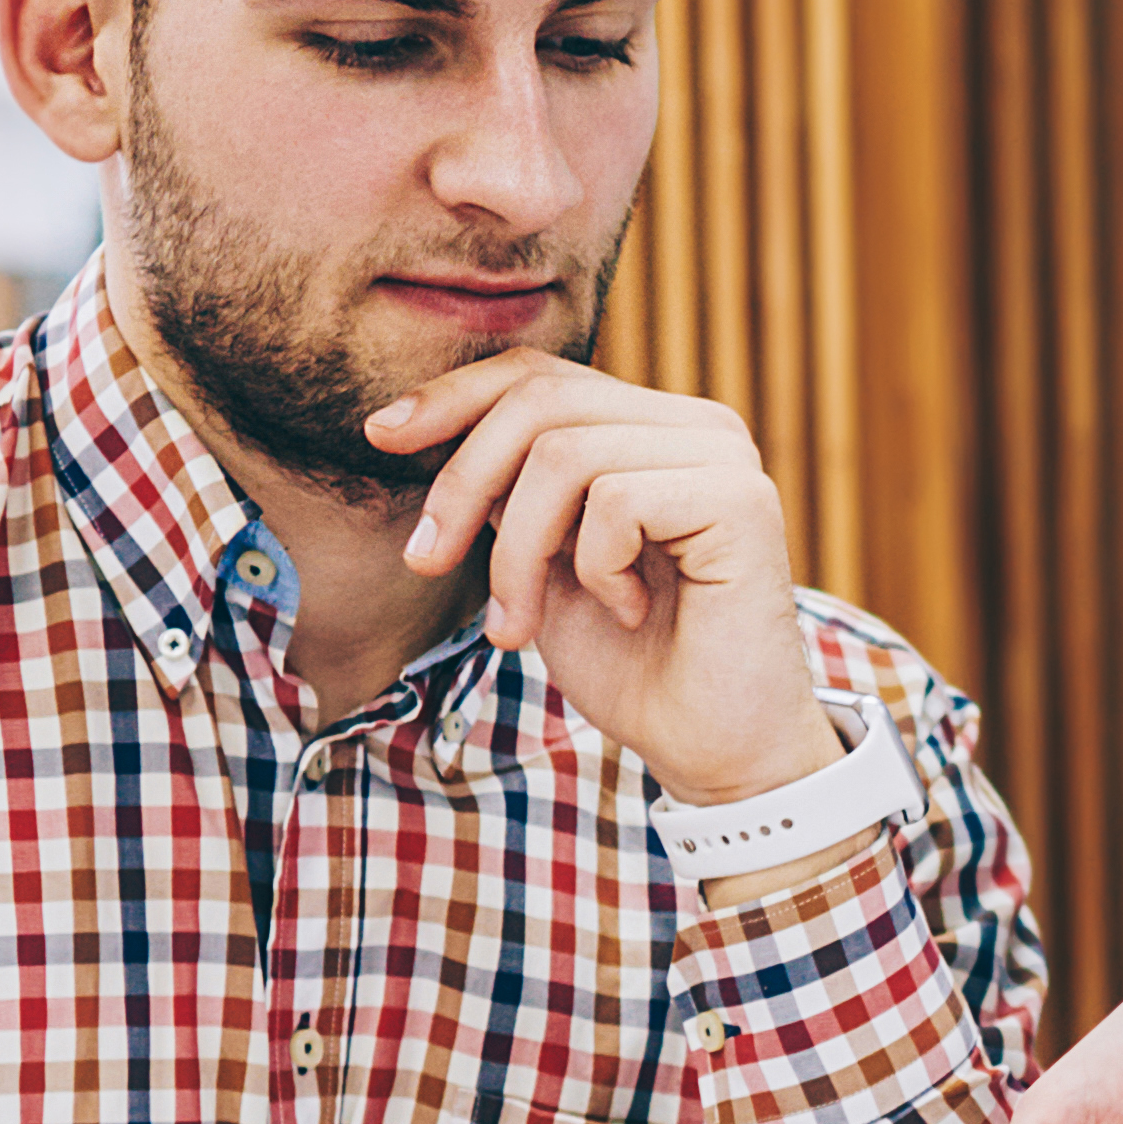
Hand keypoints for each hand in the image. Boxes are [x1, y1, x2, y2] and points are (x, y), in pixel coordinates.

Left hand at [365, 352, 834, 805]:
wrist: (709, 750)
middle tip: (427, 560)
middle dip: (463, 481)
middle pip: (541, 400)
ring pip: (565, 454)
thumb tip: (421, 423)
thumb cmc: (629, 664)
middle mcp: (697, 426)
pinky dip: (596, 570)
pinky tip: (629, 614)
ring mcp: (725, 457)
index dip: (454, 396)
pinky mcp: (742, 499)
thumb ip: (508, 491)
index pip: (540, 374)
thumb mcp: (541, 562)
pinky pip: (616, 501)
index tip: (381, 435)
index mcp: (651, 428)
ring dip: (517, 553)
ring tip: (519, 623)